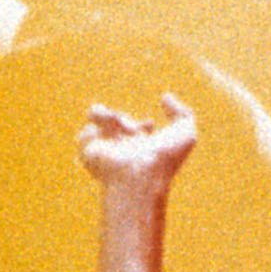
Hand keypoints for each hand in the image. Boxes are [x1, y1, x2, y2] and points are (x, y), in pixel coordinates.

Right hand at [78, 96, 197, 195]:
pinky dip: (93, 130)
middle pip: (115, 129)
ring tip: (111, 120)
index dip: (142, 127)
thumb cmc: (165, 158)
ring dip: (102, 115)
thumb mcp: (185, 131)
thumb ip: (182, 112)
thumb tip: (164, 97)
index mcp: (142, 154)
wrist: (141, 174)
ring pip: (96, 129)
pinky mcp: (91, 156)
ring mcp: (107, 155)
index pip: (137, 138)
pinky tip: (103, 133)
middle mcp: (122, 155)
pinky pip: (85, 136)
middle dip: (121, 120)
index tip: (150, 125)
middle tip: (131, 129)